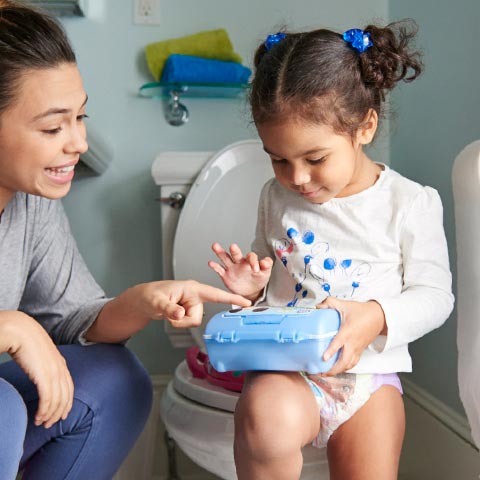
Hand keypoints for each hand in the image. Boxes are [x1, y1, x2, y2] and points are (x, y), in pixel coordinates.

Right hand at [0, 311, 73, 427]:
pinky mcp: (44, 375)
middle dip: (60, 412)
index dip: (67, 402)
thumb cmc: (25, 340)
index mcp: (60, 363)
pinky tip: (38, 417)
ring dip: (50, 415)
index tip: (62, 414)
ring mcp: (53, 372)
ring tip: (42, 423)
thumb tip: (39, 372)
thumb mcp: (39, 353)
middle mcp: (60, 368)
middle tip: (50, 424)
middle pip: (66, 396)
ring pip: (58, 400)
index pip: (69, 387)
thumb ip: (43, 363)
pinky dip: (44, 411)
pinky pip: (48, 399)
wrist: (20, 330)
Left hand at [130, 280, 250, 328]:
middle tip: (169, 314)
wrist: (143, 301)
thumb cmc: (149, 295)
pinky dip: (179, 323)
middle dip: (183, 321)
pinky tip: (171, 314)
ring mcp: (193, 304)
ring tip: (169, 312)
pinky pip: (189, 323)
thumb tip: (180, 313)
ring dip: (180, 322)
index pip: (215, 293)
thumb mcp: (156, 302)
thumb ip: (168, 308)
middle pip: (198, 317)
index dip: (231, 298)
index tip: (246, 303)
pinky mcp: (190, 311)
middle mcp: (195, 296)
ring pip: (193, 322)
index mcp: (192, 288)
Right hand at [208, 242, 272, 300]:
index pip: (250, 257)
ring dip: (220, 252)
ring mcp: (232, 268)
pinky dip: (215, 266)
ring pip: (225, 258)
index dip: (253, 262)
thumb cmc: (258, 279)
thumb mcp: (265, 273)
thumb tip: (266, 261)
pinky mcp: (225, 275)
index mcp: (250, 261)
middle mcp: (239, 262)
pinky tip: (211, 263)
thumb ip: (266, 266)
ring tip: (215, 246)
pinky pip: (219, 270)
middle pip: (236, 254)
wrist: (251, 290)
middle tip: (233, 246)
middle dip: (235, 250)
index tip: (256, 270)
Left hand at [317, 298, 385, 375]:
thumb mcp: (344, 304)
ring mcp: (357, 348)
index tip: (324, 358)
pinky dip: (346, 368)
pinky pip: (353, 362)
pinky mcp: (361, 350)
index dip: (331, 351)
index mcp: (347, 331)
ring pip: (349, 364)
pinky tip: (339, 369)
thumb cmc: (362, 311)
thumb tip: (318, 306)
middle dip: (333, 370)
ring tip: (327, 373)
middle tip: (321, 372)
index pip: (338, 343)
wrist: (380, 316)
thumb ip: (330, 302)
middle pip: (344, 361)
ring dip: (339, 371)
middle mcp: (353, 343)